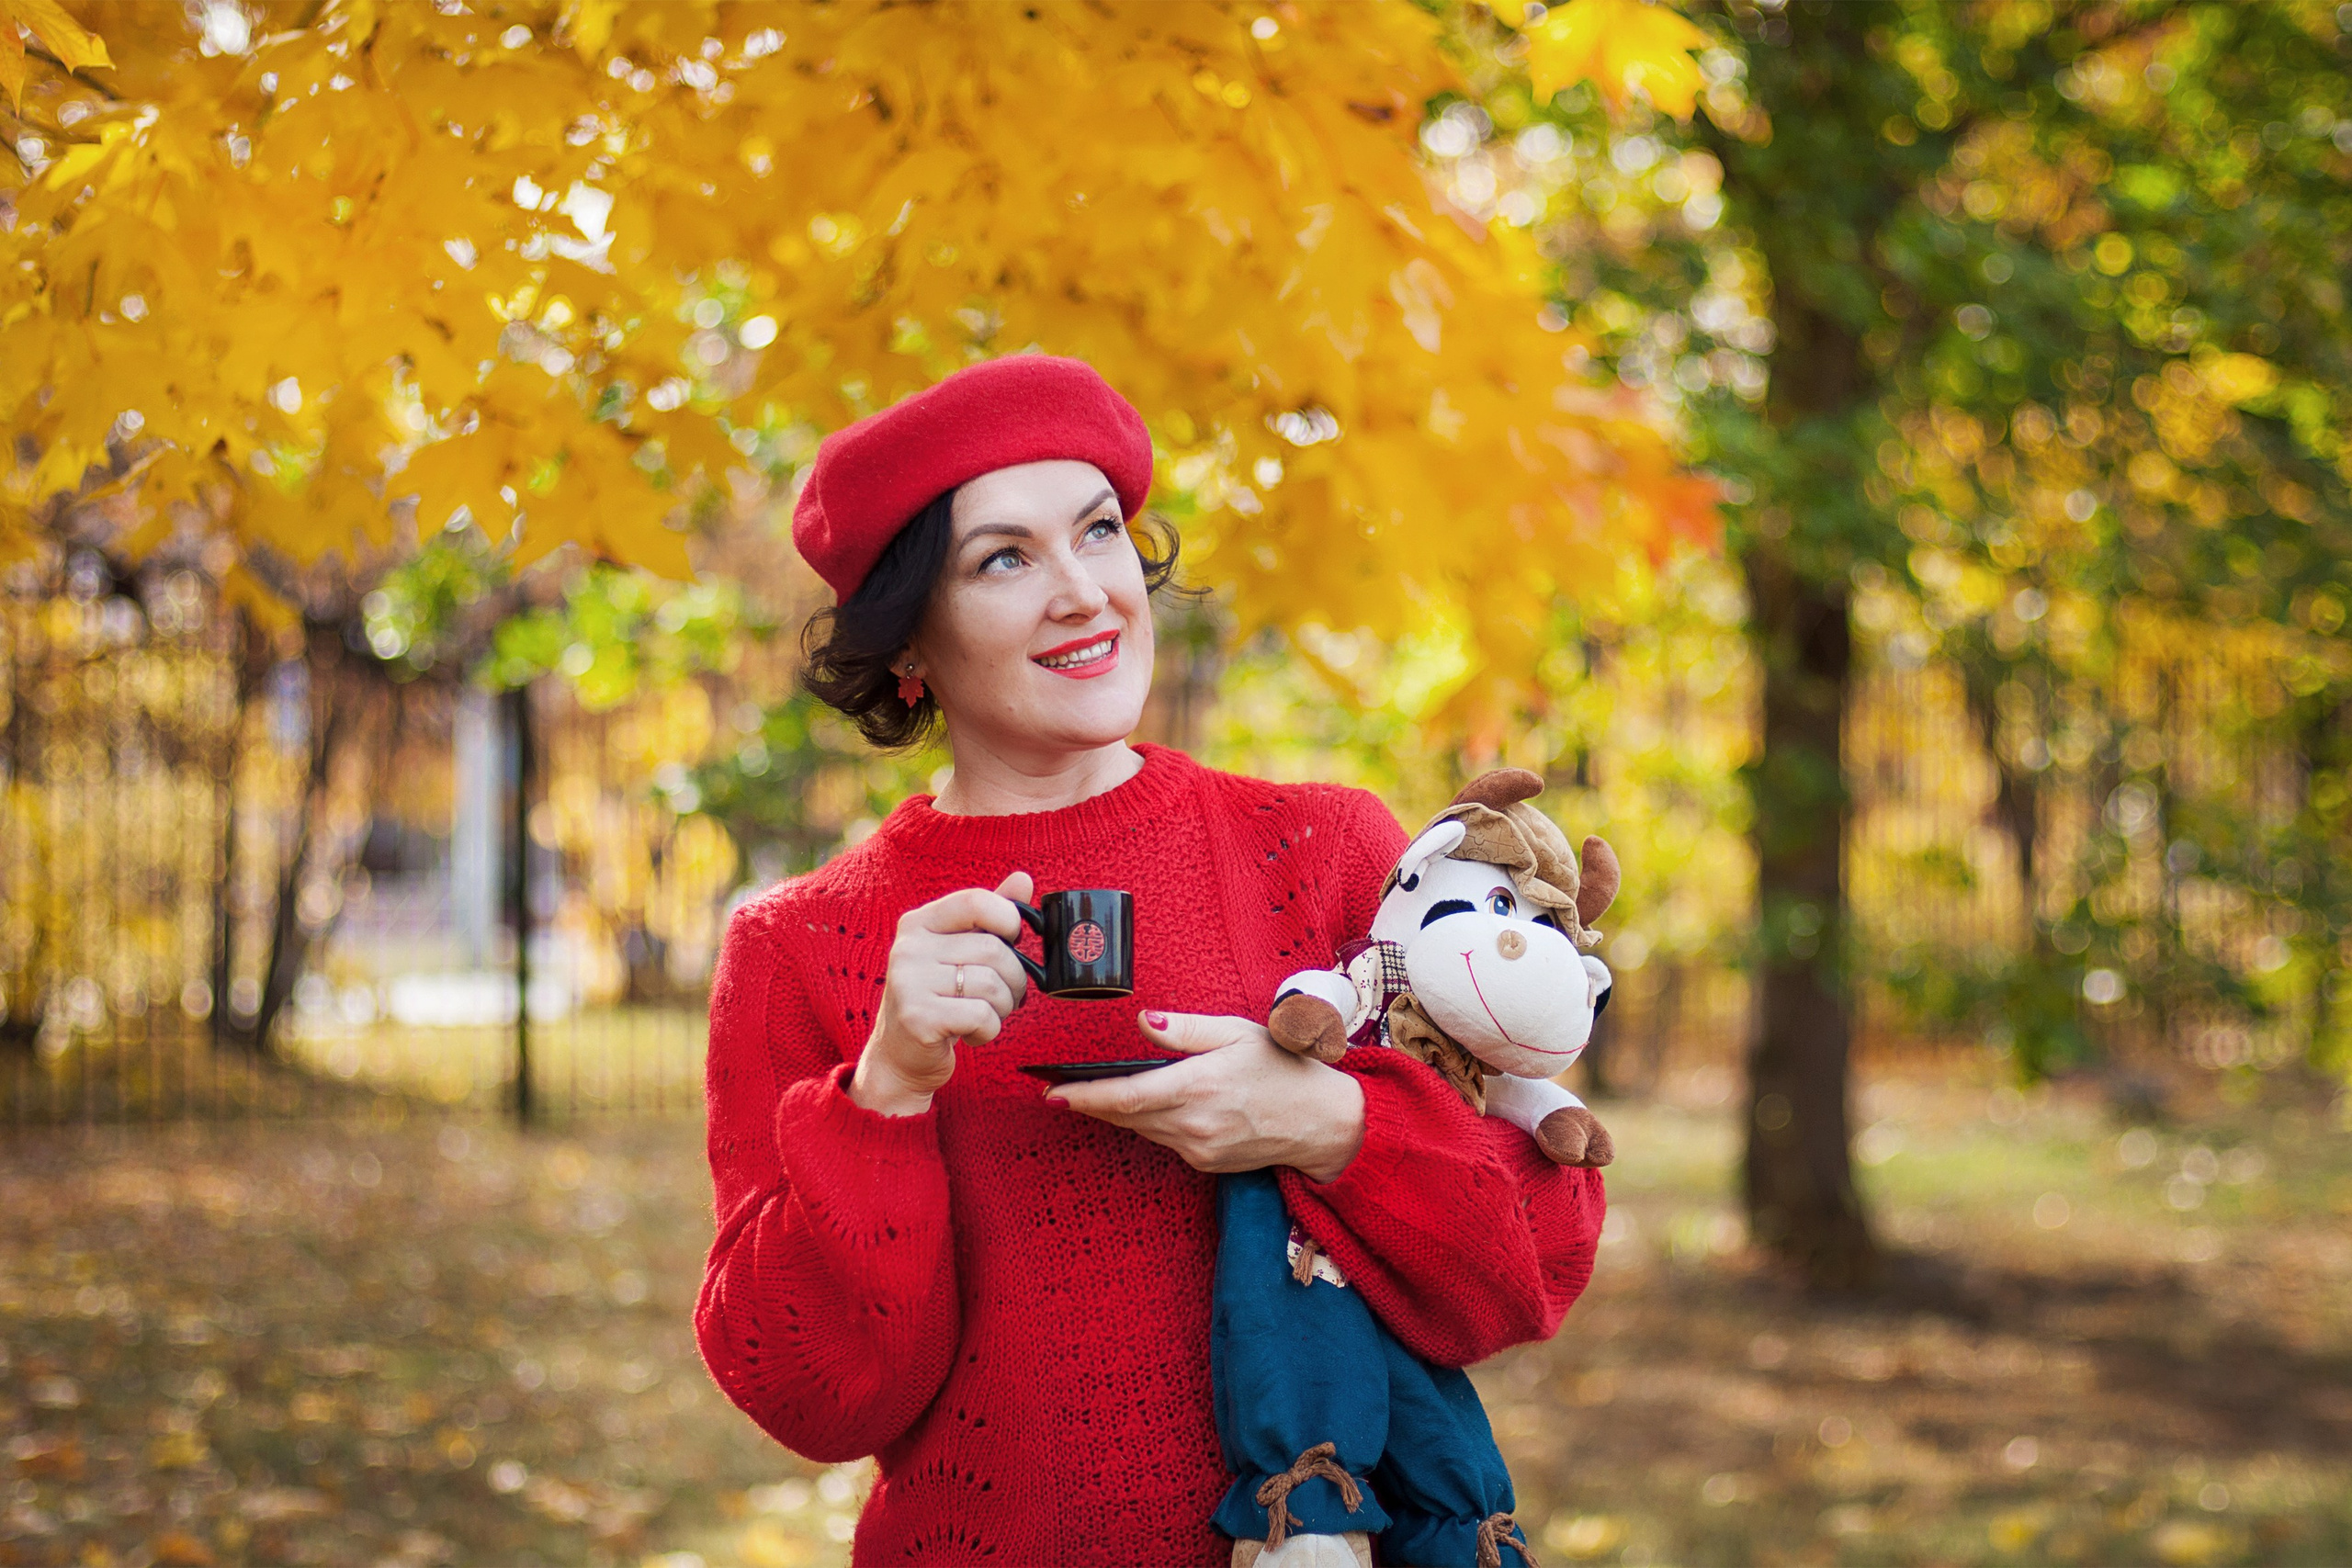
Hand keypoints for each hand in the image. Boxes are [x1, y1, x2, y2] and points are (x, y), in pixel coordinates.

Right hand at [851, 871, 1033, 1116]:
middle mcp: (908, 948)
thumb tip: (1023, 879)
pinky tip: (971, 1033)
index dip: (1008, 920)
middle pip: (993, 950)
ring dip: (1003, 1008)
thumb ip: (989, 916)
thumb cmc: (938, 998)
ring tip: (985, 1015)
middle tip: (1005, 997)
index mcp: (919, 923)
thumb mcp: (959, 952)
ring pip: (992, 985)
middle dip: (1014, 980)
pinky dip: (989, 1030)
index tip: (1012, 942)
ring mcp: (909, 982)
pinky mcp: (917, 1018)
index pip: (976, 901)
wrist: (900, 1055)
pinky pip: (981, 1016)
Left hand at [1045, 1012, 1366, 1181]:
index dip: (1084, 1097)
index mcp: (1197, 1087)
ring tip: (1096, 1093)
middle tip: (1061, 1088)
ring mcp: (1199, 1149)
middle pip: (1126, 1116)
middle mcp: (1194, 1125)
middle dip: (1092, 1103)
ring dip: (1120, 1113)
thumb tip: (1141, 1023)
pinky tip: (1150, 1107)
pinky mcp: (1206, 1163)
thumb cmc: (1284, 1068)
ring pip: (1143, 1130)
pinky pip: (1165, 1141)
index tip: (1052, 1093)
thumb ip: (1186, 1030)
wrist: (1324, 1123)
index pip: (1125, 1097)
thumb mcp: (1237, 1033)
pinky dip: (1150, 1123)